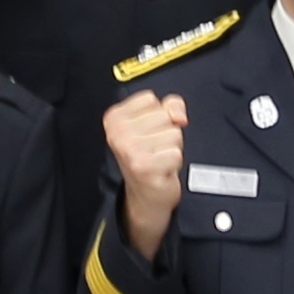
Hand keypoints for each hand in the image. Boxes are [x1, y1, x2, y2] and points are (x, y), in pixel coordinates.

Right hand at [104, 89, 187, 257]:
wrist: (145, 195)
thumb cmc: (150, 155)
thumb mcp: (155, 123)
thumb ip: (171, 106)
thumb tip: (179, 116)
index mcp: (114, 118)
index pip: (150, 99)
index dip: (157, 115)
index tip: (147, 132)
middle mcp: (117, 133)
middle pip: (164, 116)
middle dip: (166, 132)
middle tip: (154, 149)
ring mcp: (129, 150)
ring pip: (173, 134)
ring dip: (171, 148)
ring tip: (158, 158)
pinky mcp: (143, 167)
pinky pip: (176, 153)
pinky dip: (174, 163)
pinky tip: (162, 169)